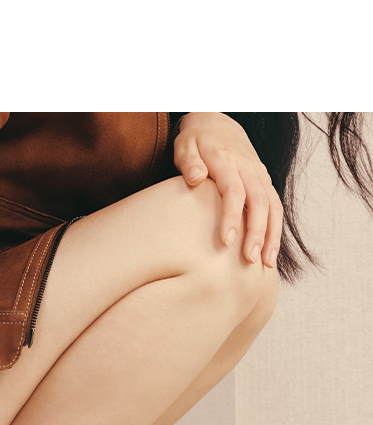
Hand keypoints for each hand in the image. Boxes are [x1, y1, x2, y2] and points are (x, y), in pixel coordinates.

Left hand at [174, 113, 282, 268]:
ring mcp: (259, 175)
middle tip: (249, 260)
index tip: (226, 242)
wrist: (216, 123)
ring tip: (266, 263)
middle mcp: (248, 168)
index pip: (233, 191)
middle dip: (256, 233)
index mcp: (227, 161)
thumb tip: (195, 178)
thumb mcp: (185, 146)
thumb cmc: (195, 140)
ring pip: (273, 206)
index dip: (232, 217)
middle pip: (259, 202)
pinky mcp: (263, 182)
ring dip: (271, 236)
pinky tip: (269, 252)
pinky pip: (275, 207)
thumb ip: (189, 162)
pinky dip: (275, 230)